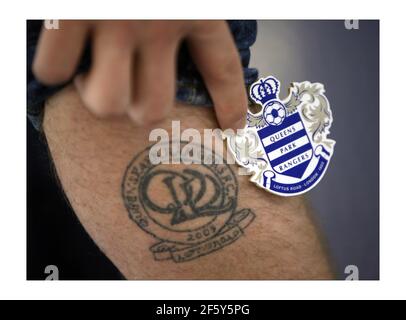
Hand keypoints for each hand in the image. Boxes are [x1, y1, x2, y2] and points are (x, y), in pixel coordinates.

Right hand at [33, 20, 247, 129]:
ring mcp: (113, 20)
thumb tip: (195, 21)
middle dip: (140, 110)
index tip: (232, 124)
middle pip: (153, 106)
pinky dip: (54, 70)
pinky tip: (63, 53)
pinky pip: (52, 70)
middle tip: (130, 88)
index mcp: (196, 5)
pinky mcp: (69, 11)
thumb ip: (197, 5)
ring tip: (95, 74)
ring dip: (100, 98)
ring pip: (108, 101)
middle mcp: (158, 21)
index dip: (229, 101)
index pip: (222, 68)